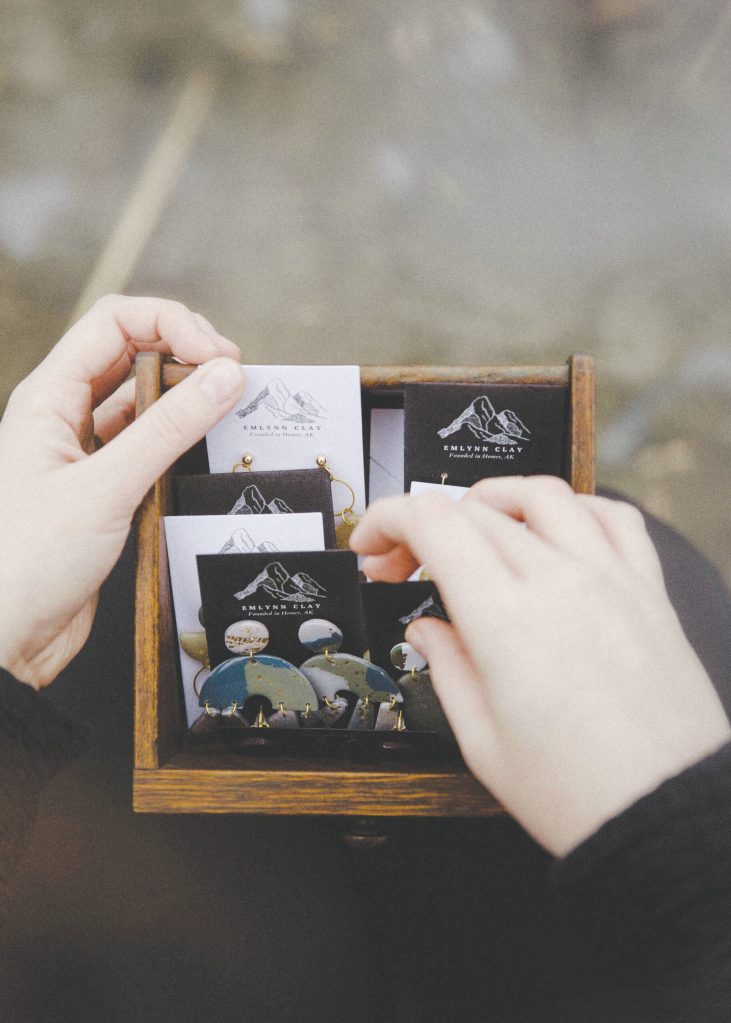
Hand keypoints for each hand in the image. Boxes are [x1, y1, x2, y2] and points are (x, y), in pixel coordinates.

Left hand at [0, 295, 244, 687]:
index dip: (172, 324)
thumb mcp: (105, 488)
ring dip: (186, 400)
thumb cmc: (24, 564)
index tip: (219, 355)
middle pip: (132, 354)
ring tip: (228, 411)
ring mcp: (85, 455)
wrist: (6, 639)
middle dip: (185, 354)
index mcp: (48, 398)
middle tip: (233, 379)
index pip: (115, 323)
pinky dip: (181, 443)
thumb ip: (168, 430)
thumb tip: (223, 377)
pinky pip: (148, 449)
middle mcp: (64, 418)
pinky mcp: (104, 492)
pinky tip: (207, 453)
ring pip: (144, 403)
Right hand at [350, 477, 730, 855]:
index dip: (386, 520)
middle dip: (423, 527)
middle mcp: (559, 584)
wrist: (667, 814)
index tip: (371, 547)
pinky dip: (574, 507)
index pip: (433, 524)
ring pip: (543, 494)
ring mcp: (609, 580)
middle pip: (474, 511)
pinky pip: (613, 517)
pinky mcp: (647, 591)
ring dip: (492, 499)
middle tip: (406, 567)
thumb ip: (445, 668)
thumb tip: (425, 629)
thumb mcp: (482, 743)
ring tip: (471, 526)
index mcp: (506, 622)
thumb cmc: (579, 795)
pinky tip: (554, 529)